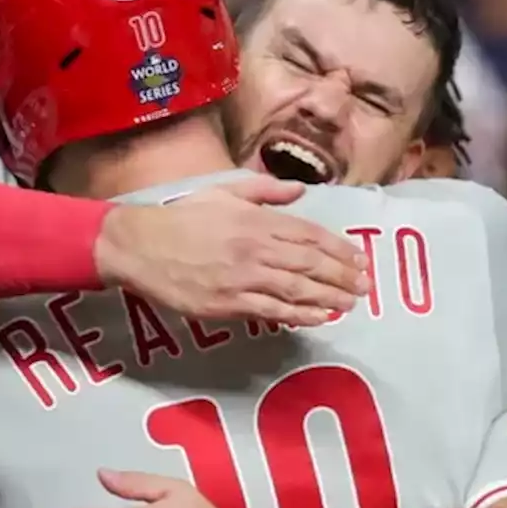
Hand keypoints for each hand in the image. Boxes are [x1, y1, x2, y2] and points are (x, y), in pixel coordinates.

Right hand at [95, 176, 369, 326]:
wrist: (141, 245)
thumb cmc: (181, 218)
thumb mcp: (224, 192)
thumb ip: (265, 190)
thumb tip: (300, 190)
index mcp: (255, 219)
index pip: (308, 234)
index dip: (338, 248)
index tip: (359, 258)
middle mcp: (255, 247)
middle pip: (310, 263)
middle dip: (342, 275)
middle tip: (366, 285)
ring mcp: (242, 277)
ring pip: (297, 288)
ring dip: (329, 297)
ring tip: (351, 303)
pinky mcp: (228, 303)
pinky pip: (272, 311)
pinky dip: (300, 315)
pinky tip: (319, 317)